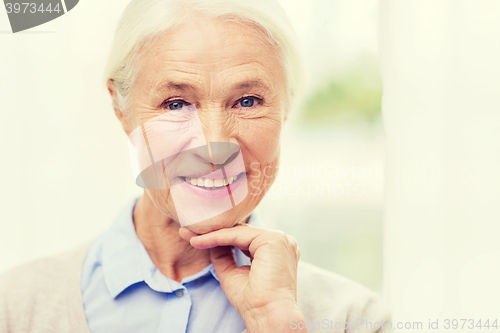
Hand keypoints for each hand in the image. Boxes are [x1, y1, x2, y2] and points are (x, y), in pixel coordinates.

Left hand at [179, 225, 307, 332]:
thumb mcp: (232, 273)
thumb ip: (223, 254)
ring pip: (238, 231)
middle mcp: (282, 242)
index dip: (219, 237)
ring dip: (212, 234)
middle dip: (212, 232)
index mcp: (277, 251)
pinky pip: (238, 234)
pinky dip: (217, 237)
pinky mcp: (273, 239)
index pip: (244, 238)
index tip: (194, 238)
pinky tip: (199, 241)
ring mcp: (280, 239)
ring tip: (189, 236)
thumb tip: (209, 240)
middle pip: (241, 231)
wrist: (267, 315)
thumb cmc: (253, 302)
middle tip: (187, 232)